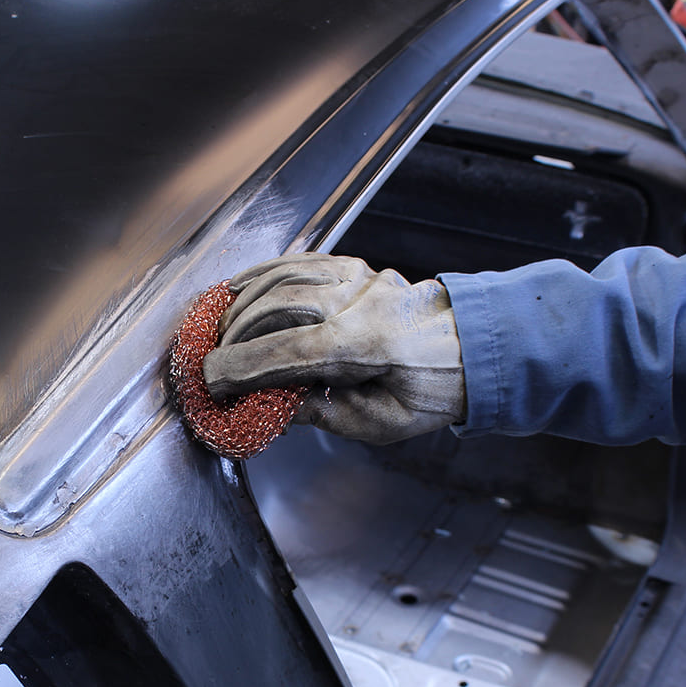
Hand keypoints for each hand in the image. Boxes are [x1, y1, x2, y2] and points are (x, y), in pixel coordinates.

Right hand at [202, 253, 465, 444]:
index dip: (241, 369)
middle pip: (277, 309)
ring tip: (218, 330)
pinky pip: (299, 262)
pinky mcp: (356, 267)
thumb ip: (323, 413)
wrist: (475, 348)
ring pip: (284, 279)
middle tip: (210, 364)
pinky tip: (238, 289)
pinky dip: (262, 275)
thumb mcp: (380, 424)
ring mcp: (358, 278)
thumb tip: (271, 407)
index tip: (210, 383)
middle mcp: (360, 302)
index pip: (287, 354)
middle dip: (235, 337)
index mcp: (369, 347)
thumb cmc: (431, 390)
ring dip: (242, 305)